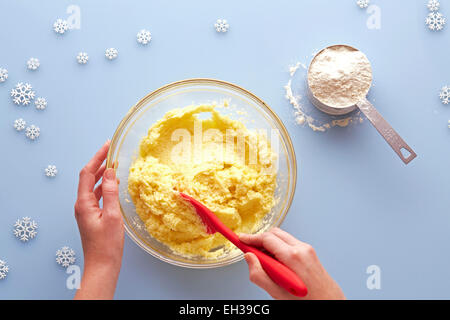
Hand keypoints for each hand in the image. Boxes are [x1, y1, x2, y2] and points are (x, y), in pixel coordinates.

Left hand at [74, 141, 123, 299]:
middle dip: (99, 163)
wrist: (102, 265)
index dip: (97, 157)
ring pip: (92, 186)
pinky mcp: (92, 217)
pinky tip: (113, 185)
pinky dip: (104, 187)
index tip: (107, 146)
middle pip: (88, 178)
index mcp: (83, 203)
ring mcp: (86, 211)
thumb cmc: (107, 244)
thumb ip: (111, 192)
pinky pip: (97, 196)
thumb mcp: (112, 216)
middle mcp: (82, 205)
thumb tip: (110, 172)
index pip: (87, 173)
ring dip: (102, 174)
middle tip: (112, 151)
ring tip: (114, 164)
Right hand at [240, 228, 344, 299]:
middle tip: (250, 250)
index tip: (240, 239)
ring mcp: (308, 249)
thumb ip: (259, 275)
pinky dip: (279, 248)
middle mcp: (302, 248)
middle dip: (260, 239)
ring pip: (282, 237)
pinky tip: (277, 264)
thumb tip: (249, 258)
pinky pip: (290, 243)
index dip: (251, 238)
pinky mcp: (310, 252)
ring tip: (265, 262)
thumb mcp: (277, 293)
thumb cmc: (307, 301)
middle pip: (274, 233)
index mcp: (293, 257)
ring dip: (270, 244)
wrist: (330, 304)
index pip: (267, 238)